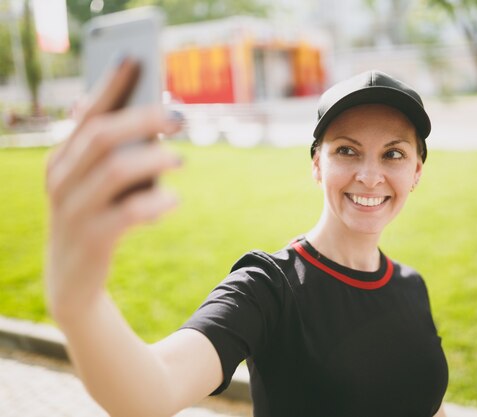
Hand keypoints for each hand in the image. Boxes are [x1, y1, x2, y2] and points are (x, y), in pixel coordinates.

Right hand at [45, 58, 182, 321]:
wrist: (72, 281)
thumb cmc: (96, 218)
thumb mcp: (99, 185)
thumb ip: (116, 154)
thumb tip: (156, 117)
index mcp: (62, 159)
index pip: (86, 114)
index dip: (111, 86)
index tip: (135, 59)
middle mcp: (61, 180)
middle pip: (103, 136)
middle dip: (144, 119)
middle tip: (179, 116)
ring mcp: (73, 210)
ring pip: (116, 170)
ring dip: (155, 159)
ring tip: (180, 158)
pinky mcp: (92, 239)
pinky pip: (129, 213)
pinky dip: (157, 201)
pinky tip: (173, 199)